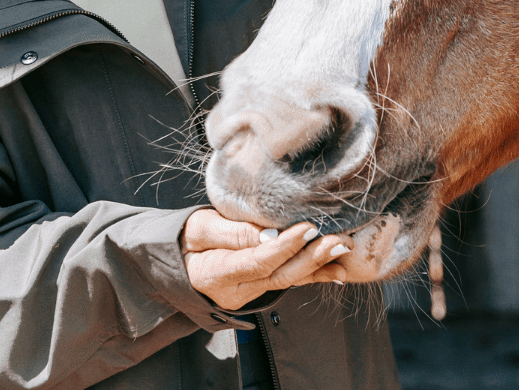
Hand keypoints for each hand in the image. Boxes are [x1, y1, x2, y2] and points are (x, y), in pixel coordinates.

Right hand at [181, 208, 351, 310]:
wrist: (175, 262)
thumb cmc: (183, 239)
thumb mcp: (197, 229)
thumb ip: (231, 232)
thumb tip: (266, 233)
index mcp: (216, 273)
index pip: (258, 261)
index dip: (285, 245)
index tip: (309, 226)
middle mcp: (236, 290)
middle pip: (280, 274)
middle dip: (312, 256)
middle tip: (337, 239)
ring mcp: (250, 292)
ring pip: (288, 280)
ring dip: (319, 265)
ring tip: (343, 249)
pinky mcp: (260, 286)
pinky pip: (289, 281)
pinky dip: (315, 275)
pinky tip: (338, 272)